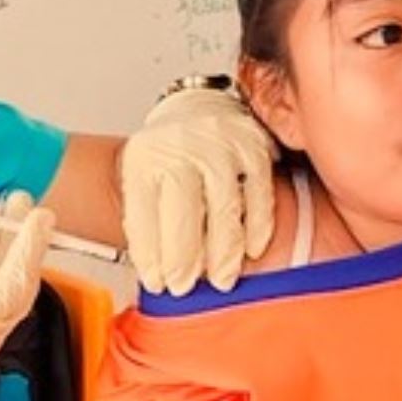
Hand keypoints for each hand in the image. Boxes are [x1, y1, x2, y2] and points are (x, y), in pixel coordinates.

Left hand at [120, 88, 276, 295]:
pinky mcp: (253, 146)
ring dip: (223, 251)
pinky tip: (251, 250)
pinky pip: (259, 194)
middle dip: (183, 257)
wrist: (197, 113)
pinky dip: (256, 227)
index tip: (156, 282)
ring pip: (224, 206)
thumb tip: (158, 276)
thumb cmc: (169, 157)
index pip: (143, 212)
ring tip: (221, 280)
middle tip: (185, 287)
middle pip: (182, 210)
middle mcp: (180, 146)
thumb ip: (147, 223)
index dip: (150, 253)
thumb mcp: (142, 180)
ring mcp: (219, 144)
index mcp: (145, 158)